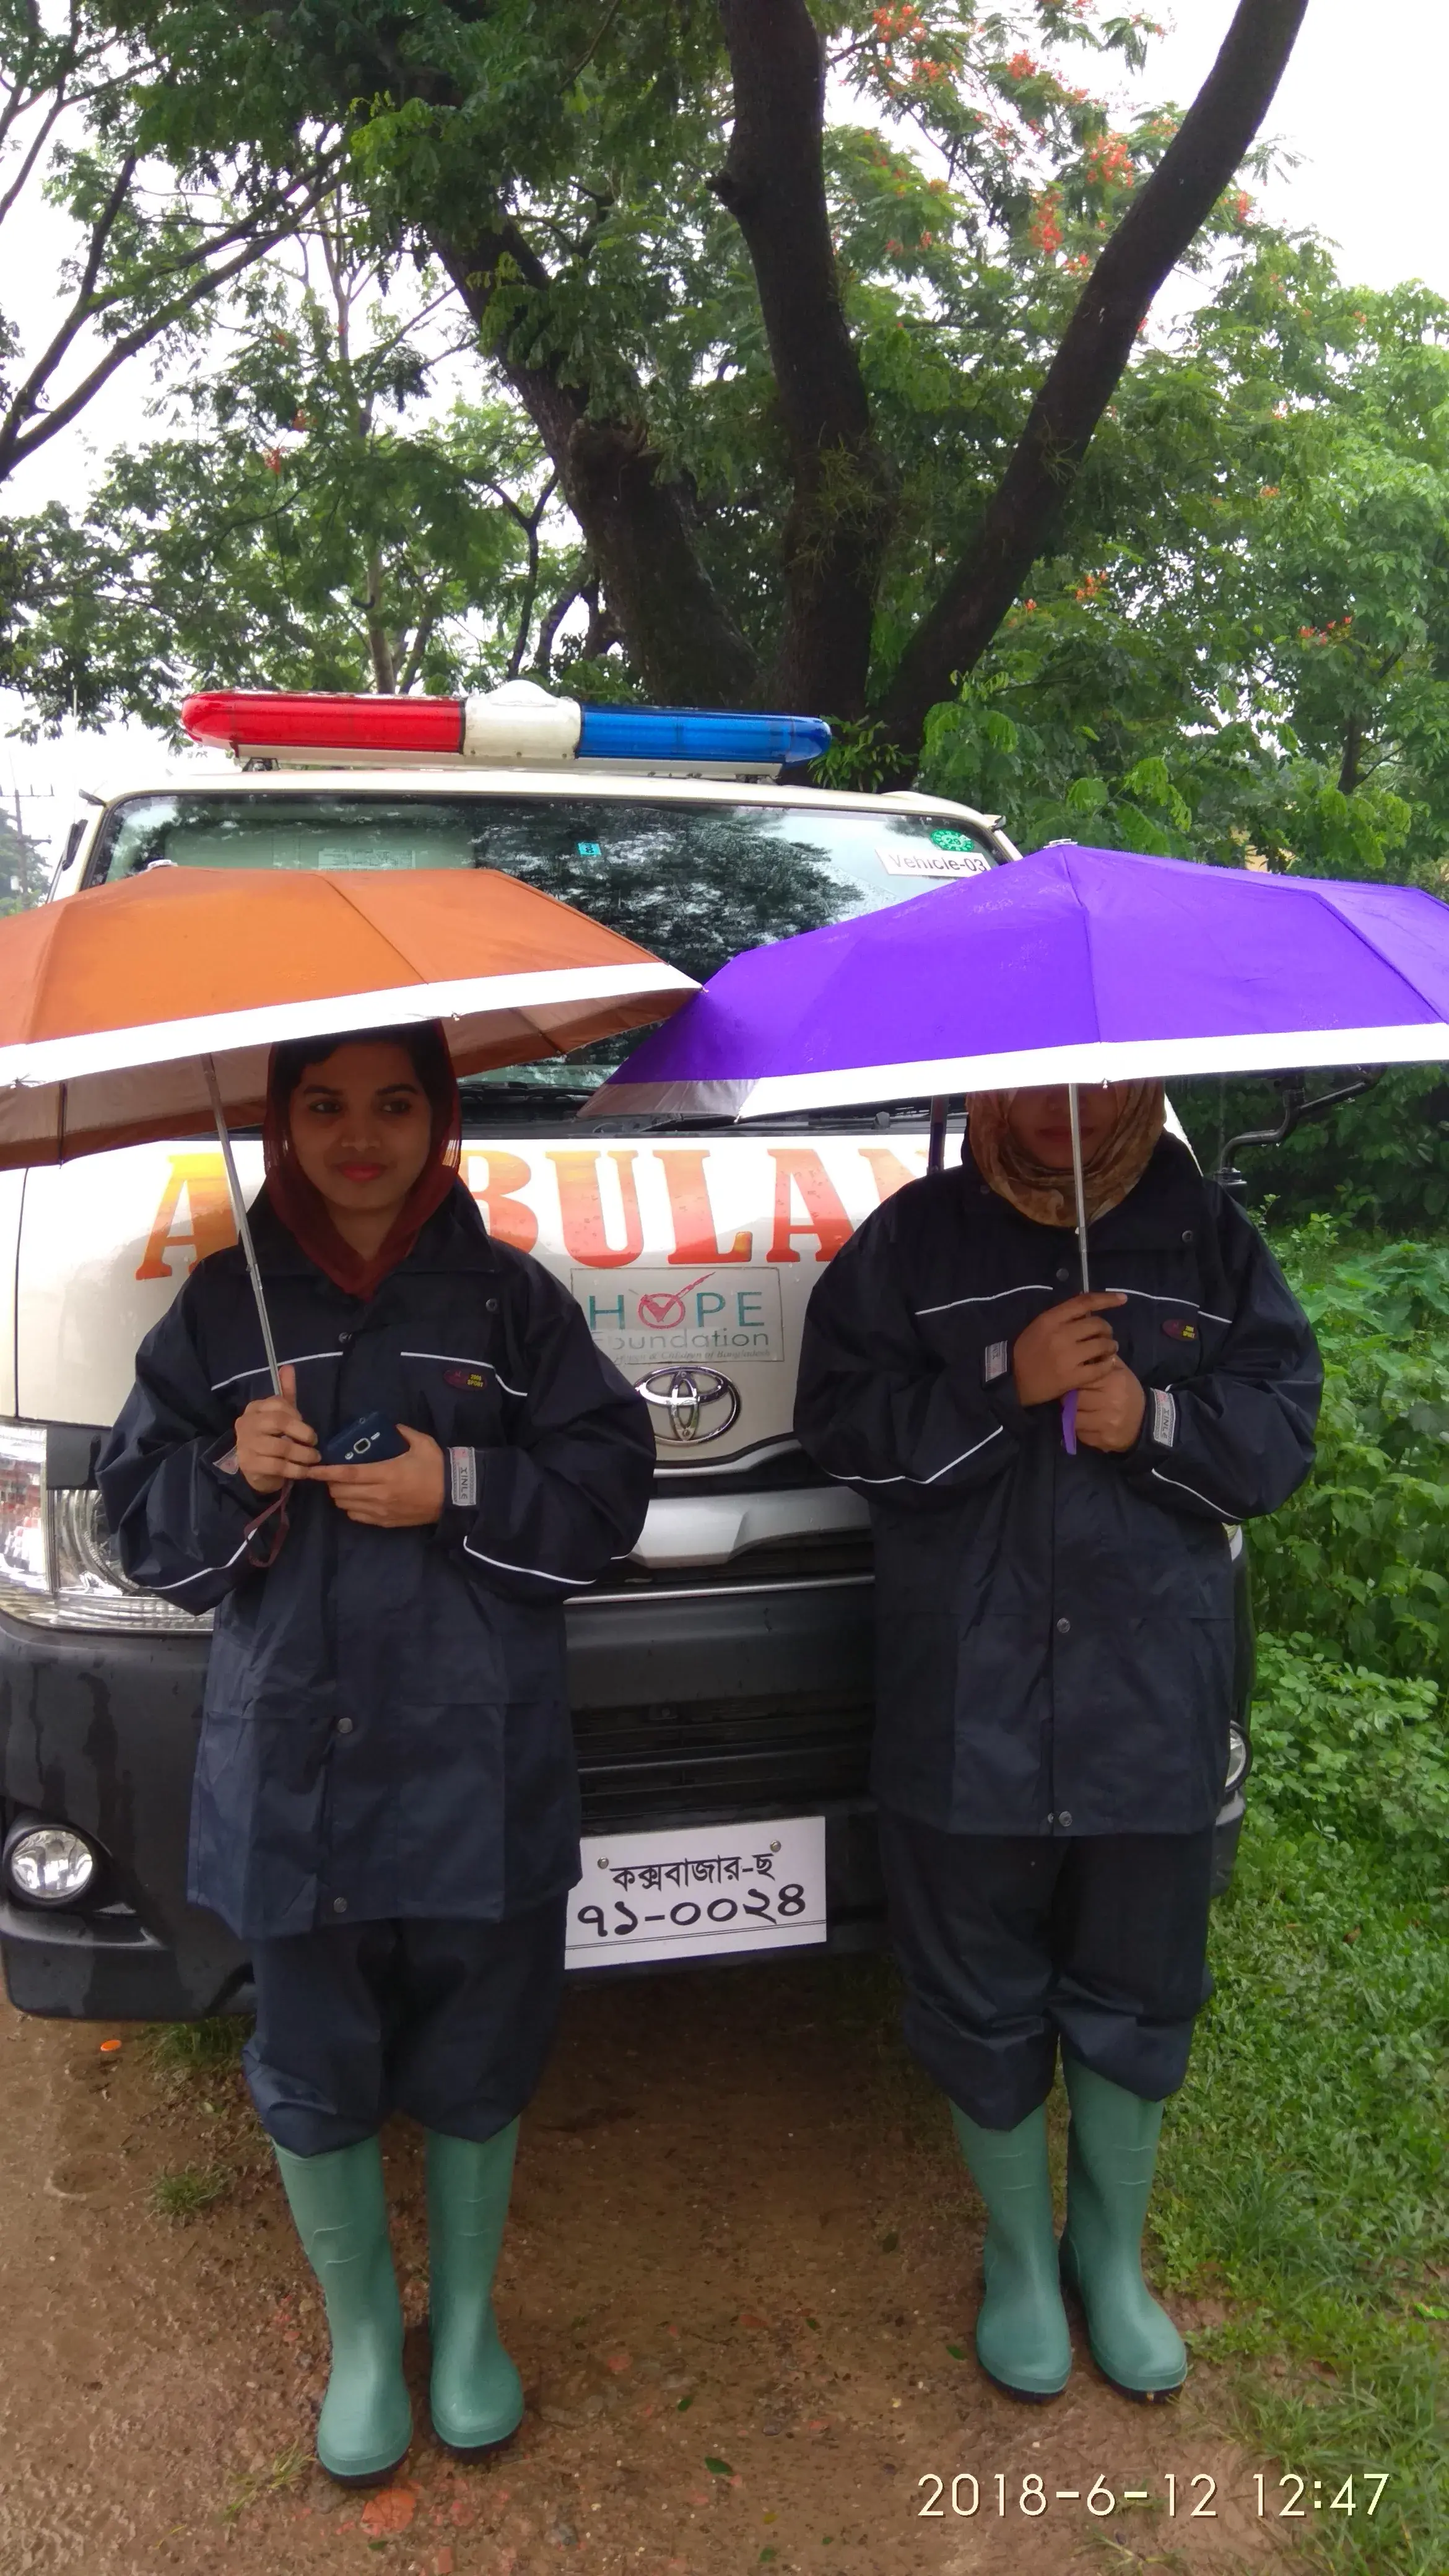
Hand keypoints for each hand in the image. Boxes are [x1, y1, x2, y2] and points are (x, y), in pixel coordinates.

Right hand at [233, 1365, 318, 1492]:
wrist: (258, 1471)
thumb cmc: (272, 1438)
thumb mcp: (281, 1415)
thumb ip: (286, 1393)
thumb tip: (288, 1367)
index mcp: (254, 1408)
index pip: (277, 1403)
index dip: (296, 1414)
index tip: (305, 1426)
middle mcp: (246, 1424)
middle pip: (278, 1422)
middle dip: (302, 1432)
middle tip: (314, 1442)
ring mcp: (246, 1445)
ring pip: (281, 1447)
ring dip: (303, 1454)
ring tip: (314, 1458)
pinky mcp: (249, 1465)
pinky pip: (278, 1466)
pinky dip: (296, 1469)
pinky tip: (305, 1471)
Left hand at [307, 1425, 444, 1526]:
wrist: (454, 1497)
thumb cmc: (438, 1468)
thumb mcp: (422, 1443)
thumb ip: (402, 1432)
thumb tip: (389, 1427)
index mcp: (386, 1473)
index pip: (348, 1474)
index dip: (327, 1472)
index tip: (312, 1469)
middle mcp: (380, 1494)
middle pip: (342, 1492)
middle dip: (331, 1483)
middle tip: (332, 1474)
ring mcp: (381, 1511)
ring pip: (347, 1506)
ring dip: (340, 1496)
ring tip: (343, 1486)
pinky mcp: (385, 1522)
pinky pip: (358, 1517)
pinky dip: (351, 1508)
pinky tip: (357, 1500)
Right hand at [1012, 1293, 1125, 1405]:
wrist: (1013, 1381)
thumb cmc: (1027, 1351)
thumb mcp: (1039, 1327)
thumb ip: (1062, 1318)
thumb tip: (1090, 1311)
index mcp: (1050, 1319)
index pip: (1084, 1302)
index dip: (1106, 1299)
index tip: (1122, 1298)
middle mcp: (1060, 1335)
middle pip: (1097, 1324)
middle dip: (1106, 1329)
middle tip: (1105, 1336)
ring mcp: (1067, 1357)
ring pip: (1102, 1345)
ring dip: (1110, 1347)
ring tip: (1108, 1350)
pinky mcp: (1072, 1377)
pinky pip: (1100, 1368)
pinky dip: (1107, 1364)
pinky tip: (1106, 1364)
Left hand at [1073, 1358, 1145, 1451]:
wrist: (1145, 1422)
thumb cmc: (1127, 1393)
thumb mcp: (1120, 1372)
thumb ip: (1103, 1360)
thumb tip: (1083, 1352)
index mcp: (1114, 1381)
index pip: (1082, 1378)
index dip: (1074, 1381)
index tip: (1073, 1383)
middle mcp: (1111, 1402)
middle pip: (1074, 1399)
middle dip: (1069, 1399)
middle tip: (1072, 1398)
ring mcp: (1107, 1423)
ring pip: (1073, 1417)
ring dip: (1073, 1415)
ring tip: (1080, 1411)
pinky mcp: (1104, 1439)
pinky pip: (1080, 1433)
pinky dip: (1080, 1429)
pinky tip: (1089, 1424)